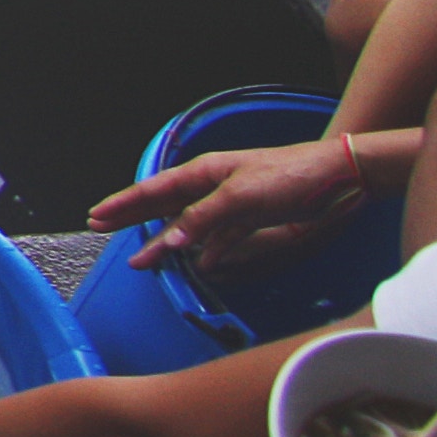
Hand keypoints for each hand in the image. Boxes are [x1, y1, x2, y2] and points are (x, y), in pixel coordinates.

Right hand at [88, 136, 360, 273]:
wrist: (339, 180)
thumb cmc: (289, 176)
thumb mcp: (240, 196)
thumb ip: (203, 219)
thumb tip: (171, 241)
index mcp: (204, 172)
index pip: (153, 190)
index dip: (124, 204)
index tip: (96, 216)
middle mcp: (213, 187)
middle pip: (164, 206)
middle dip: (133, 219)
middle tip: (101, 228)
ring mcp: (232, 205)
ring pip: (188, 226)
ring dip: (166, 242)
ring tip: (142, 259)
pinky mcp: (253, 221)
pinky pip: (219, 239)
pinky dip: (206, 251)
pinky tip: (196, 264)